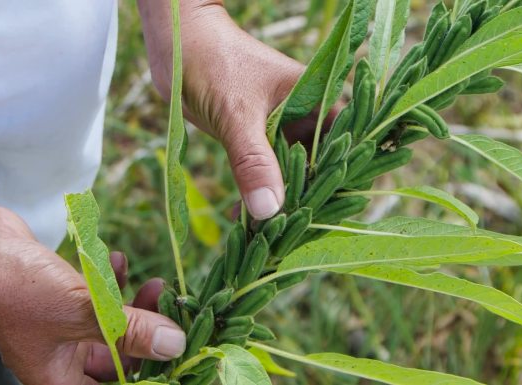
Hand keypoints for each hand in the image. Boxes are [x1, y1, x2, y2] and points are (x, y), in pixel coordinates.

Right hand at [0, 207, 185, 384]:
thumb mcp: (84, 314)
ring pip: (110, 325)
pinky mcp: (60, 299)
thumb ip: (131, 332)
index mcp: (58, 379)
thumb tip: (173, 346)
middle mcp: (59, 359)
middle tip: (170, 312)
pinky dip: (110, 284)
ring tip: (155, 284)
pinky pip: (95, 299)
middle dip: (146, 334)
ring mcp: (59, 328)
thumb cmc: (18, 289)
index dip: (145, 374)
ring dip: (133, 305)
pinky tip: (119, 261)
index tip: (175, 353)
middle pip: (118, 358)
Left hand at [139, 1, 325, 219]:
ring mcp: (280, 130)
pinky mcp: (256, 141)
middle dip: (310, 200)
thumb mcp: (237, 114)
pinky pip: (264, 175)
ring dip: (281, 203)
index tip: (332, 217)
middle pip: (320, 167)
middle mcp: (304, 117)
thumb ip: (254, 161)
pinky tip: (245, 223)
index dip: (344, 180)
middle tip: (297, 238)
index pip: (346, 146)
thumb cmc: (213, 62)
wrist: (175, 46)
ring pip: (291, 175)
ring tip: (270, 237)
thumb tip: (269, 211)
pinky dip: (256, 196)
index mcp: (317, 100)